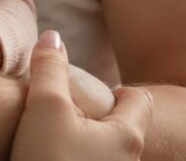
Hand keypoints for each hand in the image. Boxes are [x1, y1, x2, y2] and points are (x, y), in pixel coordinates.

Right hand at [11, 31, 153, 160]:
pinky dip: (77, 159)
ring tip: (56, 138)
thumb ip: (50, 68)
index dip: (116, 89)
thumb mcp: (44, 106)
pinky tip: (52, 160)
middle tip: (70, 112)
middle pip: (124, 129)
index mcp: (127, 137)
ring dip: (87, 142)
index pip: (140, 99)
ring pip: (106, 153)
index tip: (90, 91)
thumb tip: (52, 37)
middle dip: (100, 117)